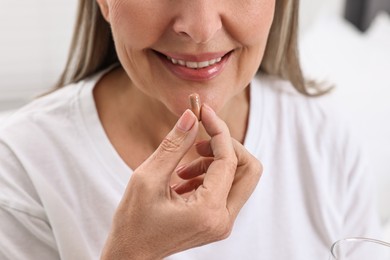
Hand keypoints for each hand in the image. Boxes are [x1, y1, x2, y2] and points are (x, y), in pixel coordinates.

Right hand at [101, 105, 261, 259]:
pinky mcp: (218, 221)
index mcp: (208, 210)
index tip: (203, 112)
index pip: (229, 160)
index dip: (218, 130)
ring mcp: (223, 222)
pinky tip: (184, 178)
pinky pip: (227, 189)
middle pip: (249, 169)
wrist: (132, 255)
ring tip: (183, 166)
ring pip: (240, 178)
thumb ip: (174, 145)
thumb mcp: (148, 178)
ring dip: (216, 161)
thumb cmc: (133, 222)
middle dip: (227, 146)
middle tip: (199, 140)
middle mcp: (223, 219)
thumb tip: (191, 116)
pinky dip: (210, 175)